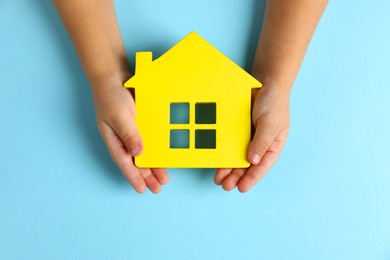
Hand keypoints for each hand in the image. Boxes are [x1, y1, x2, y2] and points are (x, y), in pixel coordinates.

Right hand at [91, 71, 168, 192]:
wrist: (114, 74)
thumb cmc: (111, 95)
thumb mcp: (119, 116)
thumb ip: (129, 134)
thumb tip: (138, 153)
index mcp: (114, 139)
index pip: (124, 162)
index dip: (133, 177)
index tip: (142, 189)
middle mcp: (124, 138)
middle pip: (136, 161)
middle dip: (147, 176)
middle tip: (159, 188)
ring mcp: (133, 131)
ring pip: (145, 153)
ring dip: (153, 165)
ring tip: (164, 178)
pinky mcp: (142, 123)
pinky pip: (151, 139)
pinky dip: (157, 149)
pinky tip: (165, 156)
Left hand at [214, 83, 289, 191]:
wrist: (265, 83)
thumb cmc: (274, 103)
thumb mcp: (271, 123)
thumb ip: (262, 141)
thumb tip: (253, 161)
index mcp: (272, 146)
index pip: (262, 166)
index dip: (252, 178)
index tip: (241, 188)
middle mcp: (259, 145)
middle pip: (247, 165)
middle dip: (237, 177)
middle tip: (226, 186)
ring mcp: (247, 138)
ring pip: (236, 157)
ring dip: (228, 169)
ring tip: (219, 180)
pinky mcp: (236, 131)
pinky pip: (229, 145)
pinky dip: (223, 154)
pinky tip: (216, 161)